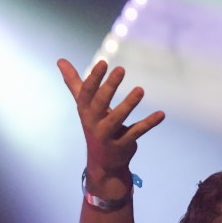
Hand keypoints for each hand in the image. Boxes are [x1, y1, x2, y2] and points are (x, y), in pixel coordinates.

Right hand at [58, 58, 165, 183]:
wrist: (102, 162)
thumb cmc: (94, 126)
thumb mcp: (84, 105)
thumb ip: (75, 83)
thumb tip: (60, 60)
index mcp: (85, 111)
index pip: (86, 93)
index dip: (94, 78)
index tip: (103, 62)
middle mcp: (93, 123)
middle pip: (100, 103)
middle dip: (109, 87)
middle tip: (121, 69)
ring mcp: (107, 136)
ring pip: (117, 119)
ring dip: (128, 104)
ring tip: (140, 90)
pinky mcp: (123, 145)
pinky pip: (136, 132)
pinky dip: (149, 123)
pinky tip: (161, 114)